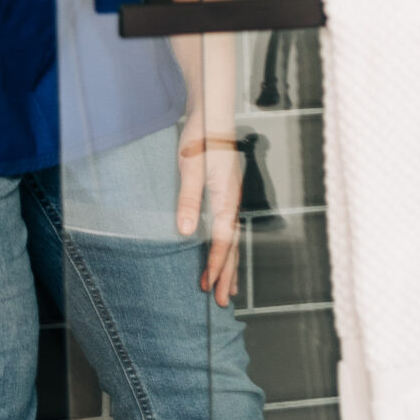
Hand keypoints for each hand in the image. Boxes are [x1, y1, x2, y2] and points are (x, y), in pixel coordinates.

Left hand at [176, 136, 245, 306]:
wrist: (212, 116)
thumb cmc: (200, 139)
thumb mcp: (190, 169)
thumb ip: (189, 200)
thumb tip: (186, 231)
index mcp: (226, 197)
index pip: (223, 240)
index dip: (217, 264)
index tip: (210, 286)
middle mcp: (232, 201)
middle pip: (233, 245)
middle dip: (227, 275)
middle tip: (222, 302)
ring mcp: (231, 198)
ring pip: (234, 240)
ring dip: (230, 266)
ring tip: (229, 290)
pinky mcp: (226, 194)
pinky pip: (230, 229)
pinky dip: (228, 249)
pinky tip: (225, 256)